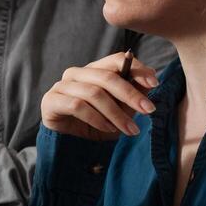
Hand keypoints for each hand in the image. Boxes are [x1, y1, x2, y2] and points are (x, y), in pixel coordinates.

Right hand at [40, 52, 160, 140]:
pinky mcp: (51, 101)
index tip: (155, 83)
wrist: (71, 146)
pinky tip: (108, 129)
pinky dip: (97, 119)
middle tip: (149, 110)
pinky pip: (77, 106)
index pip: (115, 59)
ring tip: (130, 129)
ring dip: (116, 113)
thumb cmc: (97, 125)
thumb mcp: (121, 110)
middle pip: (106, 76)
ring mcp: (61, 86)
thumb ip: (133, 93)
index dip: (136, 68)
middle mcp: (76, 73)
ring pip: (93, 93)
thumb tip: (150, 79)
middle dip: (130, 94)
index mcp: (94, 70)